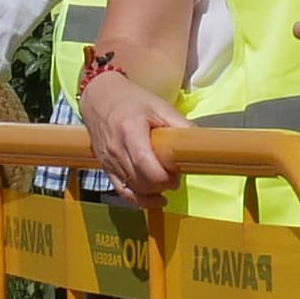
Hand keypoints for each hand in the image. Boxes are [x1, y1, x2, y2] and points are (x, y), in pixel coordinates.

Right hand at [73, 59, 175, 196]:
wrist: (100, 98)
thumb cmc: (131, 100)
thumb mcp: (158, 106)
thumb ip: (179, 124)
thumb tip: (199, 143)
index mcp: (129, 131)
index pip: (143, 163)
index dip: (163, 176)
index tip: (177, 175)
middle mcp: (116, 149)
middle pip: (140, 180)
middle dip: (162, 185)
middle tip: (175, 177)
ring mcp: (109, 161)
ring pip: (133, 189)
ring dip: (153, 192)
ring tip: (166, 182)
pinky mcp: (106, 169)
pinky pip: (122, 192)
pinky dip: (139, 200)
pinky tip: (154, 199)